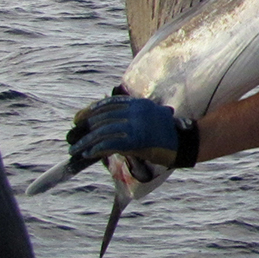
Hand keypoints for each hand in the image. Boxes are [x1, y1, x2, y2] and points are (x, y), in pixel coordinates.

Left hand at [67, 96, 198, 167]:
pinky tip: (89, 154)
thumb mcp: (151, 117)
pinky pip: (110, 144)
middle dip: (85, 127)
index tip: (78, 118)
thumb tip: (111, 126)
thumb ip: (133, 117)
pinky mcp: (136, 140)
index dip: (91, 110)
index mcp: (138, 104)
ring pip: (103, 131)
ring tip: (76, 149)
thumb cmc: (168, 134)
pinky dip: (96, 149)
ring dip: (86, 142)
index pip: (109, 103)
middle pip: (103, 117)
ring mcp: (136, 125)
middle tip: (73, 136)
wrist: (185, 143)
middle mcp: (135, 111)